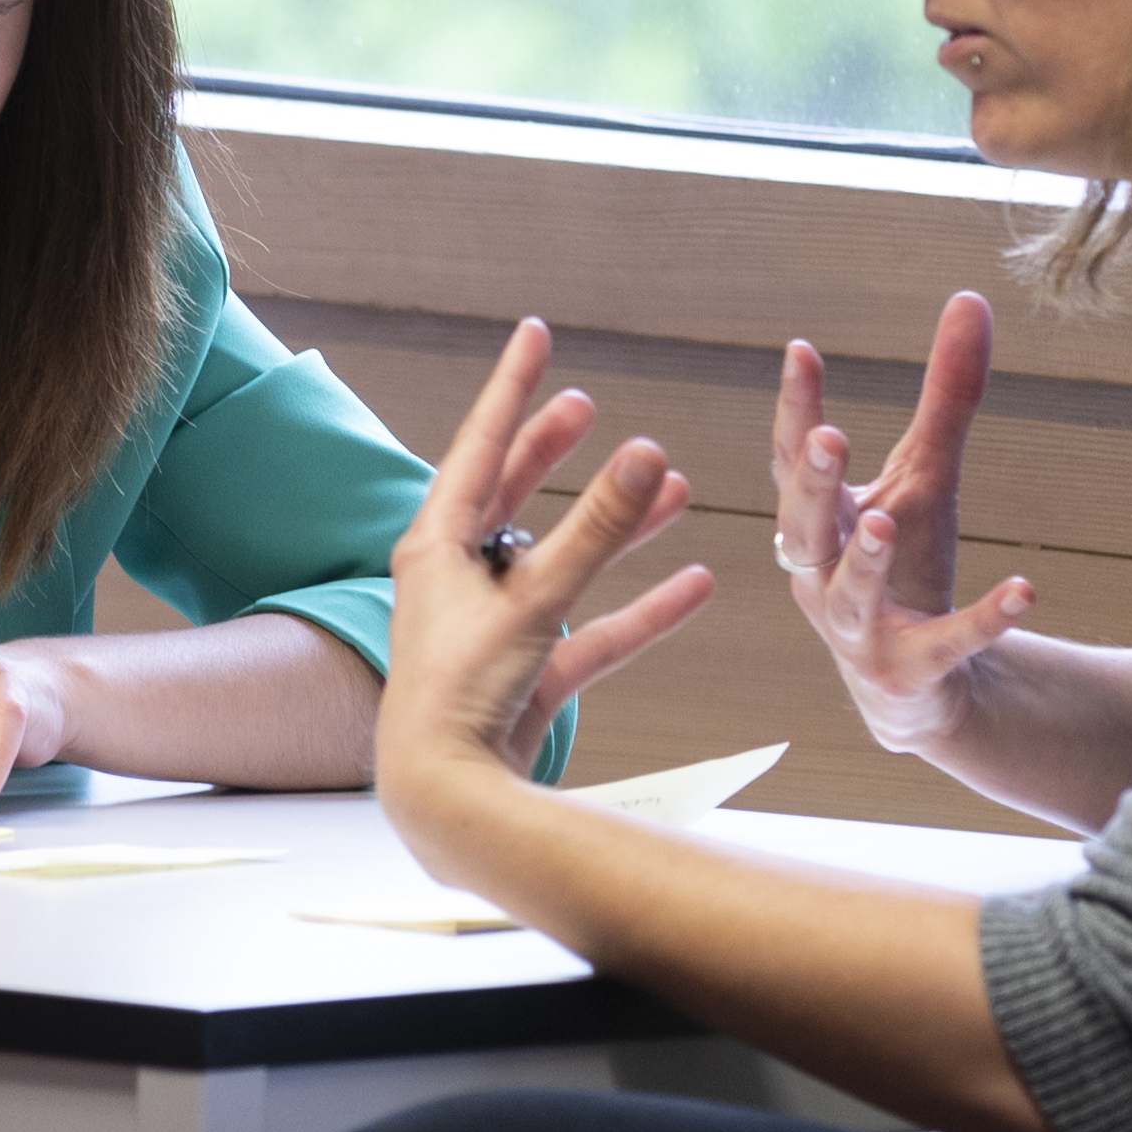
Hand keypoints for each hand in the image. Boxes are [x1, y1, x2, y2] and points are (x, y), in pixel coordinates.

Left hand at [377, 319, 713, 822]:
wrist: (445, 799)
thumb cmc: (463, 693)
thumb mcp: (533, 600)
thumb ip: (596, 530)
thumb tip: (646, 451)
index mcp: (435, 546)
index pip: (479, 446)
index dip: (512, 388)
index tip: (535, 332)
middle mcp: (459, 581)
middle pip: (511, 496)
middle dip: (551, 451)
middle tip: (585, 405)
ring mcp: (495, 630)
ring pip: (563, 562)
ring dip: (616, 529)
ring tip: (672, 486)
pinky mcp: (528, 679)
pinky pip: (594, 631)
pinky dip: (642, 610)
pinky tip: (696, 584)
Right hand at [773, 294, 1031, 754]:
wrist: (917, 687)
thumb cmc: (906, 564)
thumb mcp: (926, 477)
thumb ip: (945, 397)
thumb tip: (969, 299)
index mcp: (815, 521)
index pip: (795, 461)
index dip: (795, 411)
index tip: (802, 352)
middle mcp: (818, 574)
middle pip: (804, 527)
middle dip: (813, 484)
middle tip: (828, 437)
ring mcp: (858, 629)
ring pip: (850, 594)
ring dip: (864, 560)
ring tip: (884, 521)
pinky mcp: (910, 671)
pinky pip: (945, 644)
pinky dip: (982, 621)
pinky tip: (1023, 591)